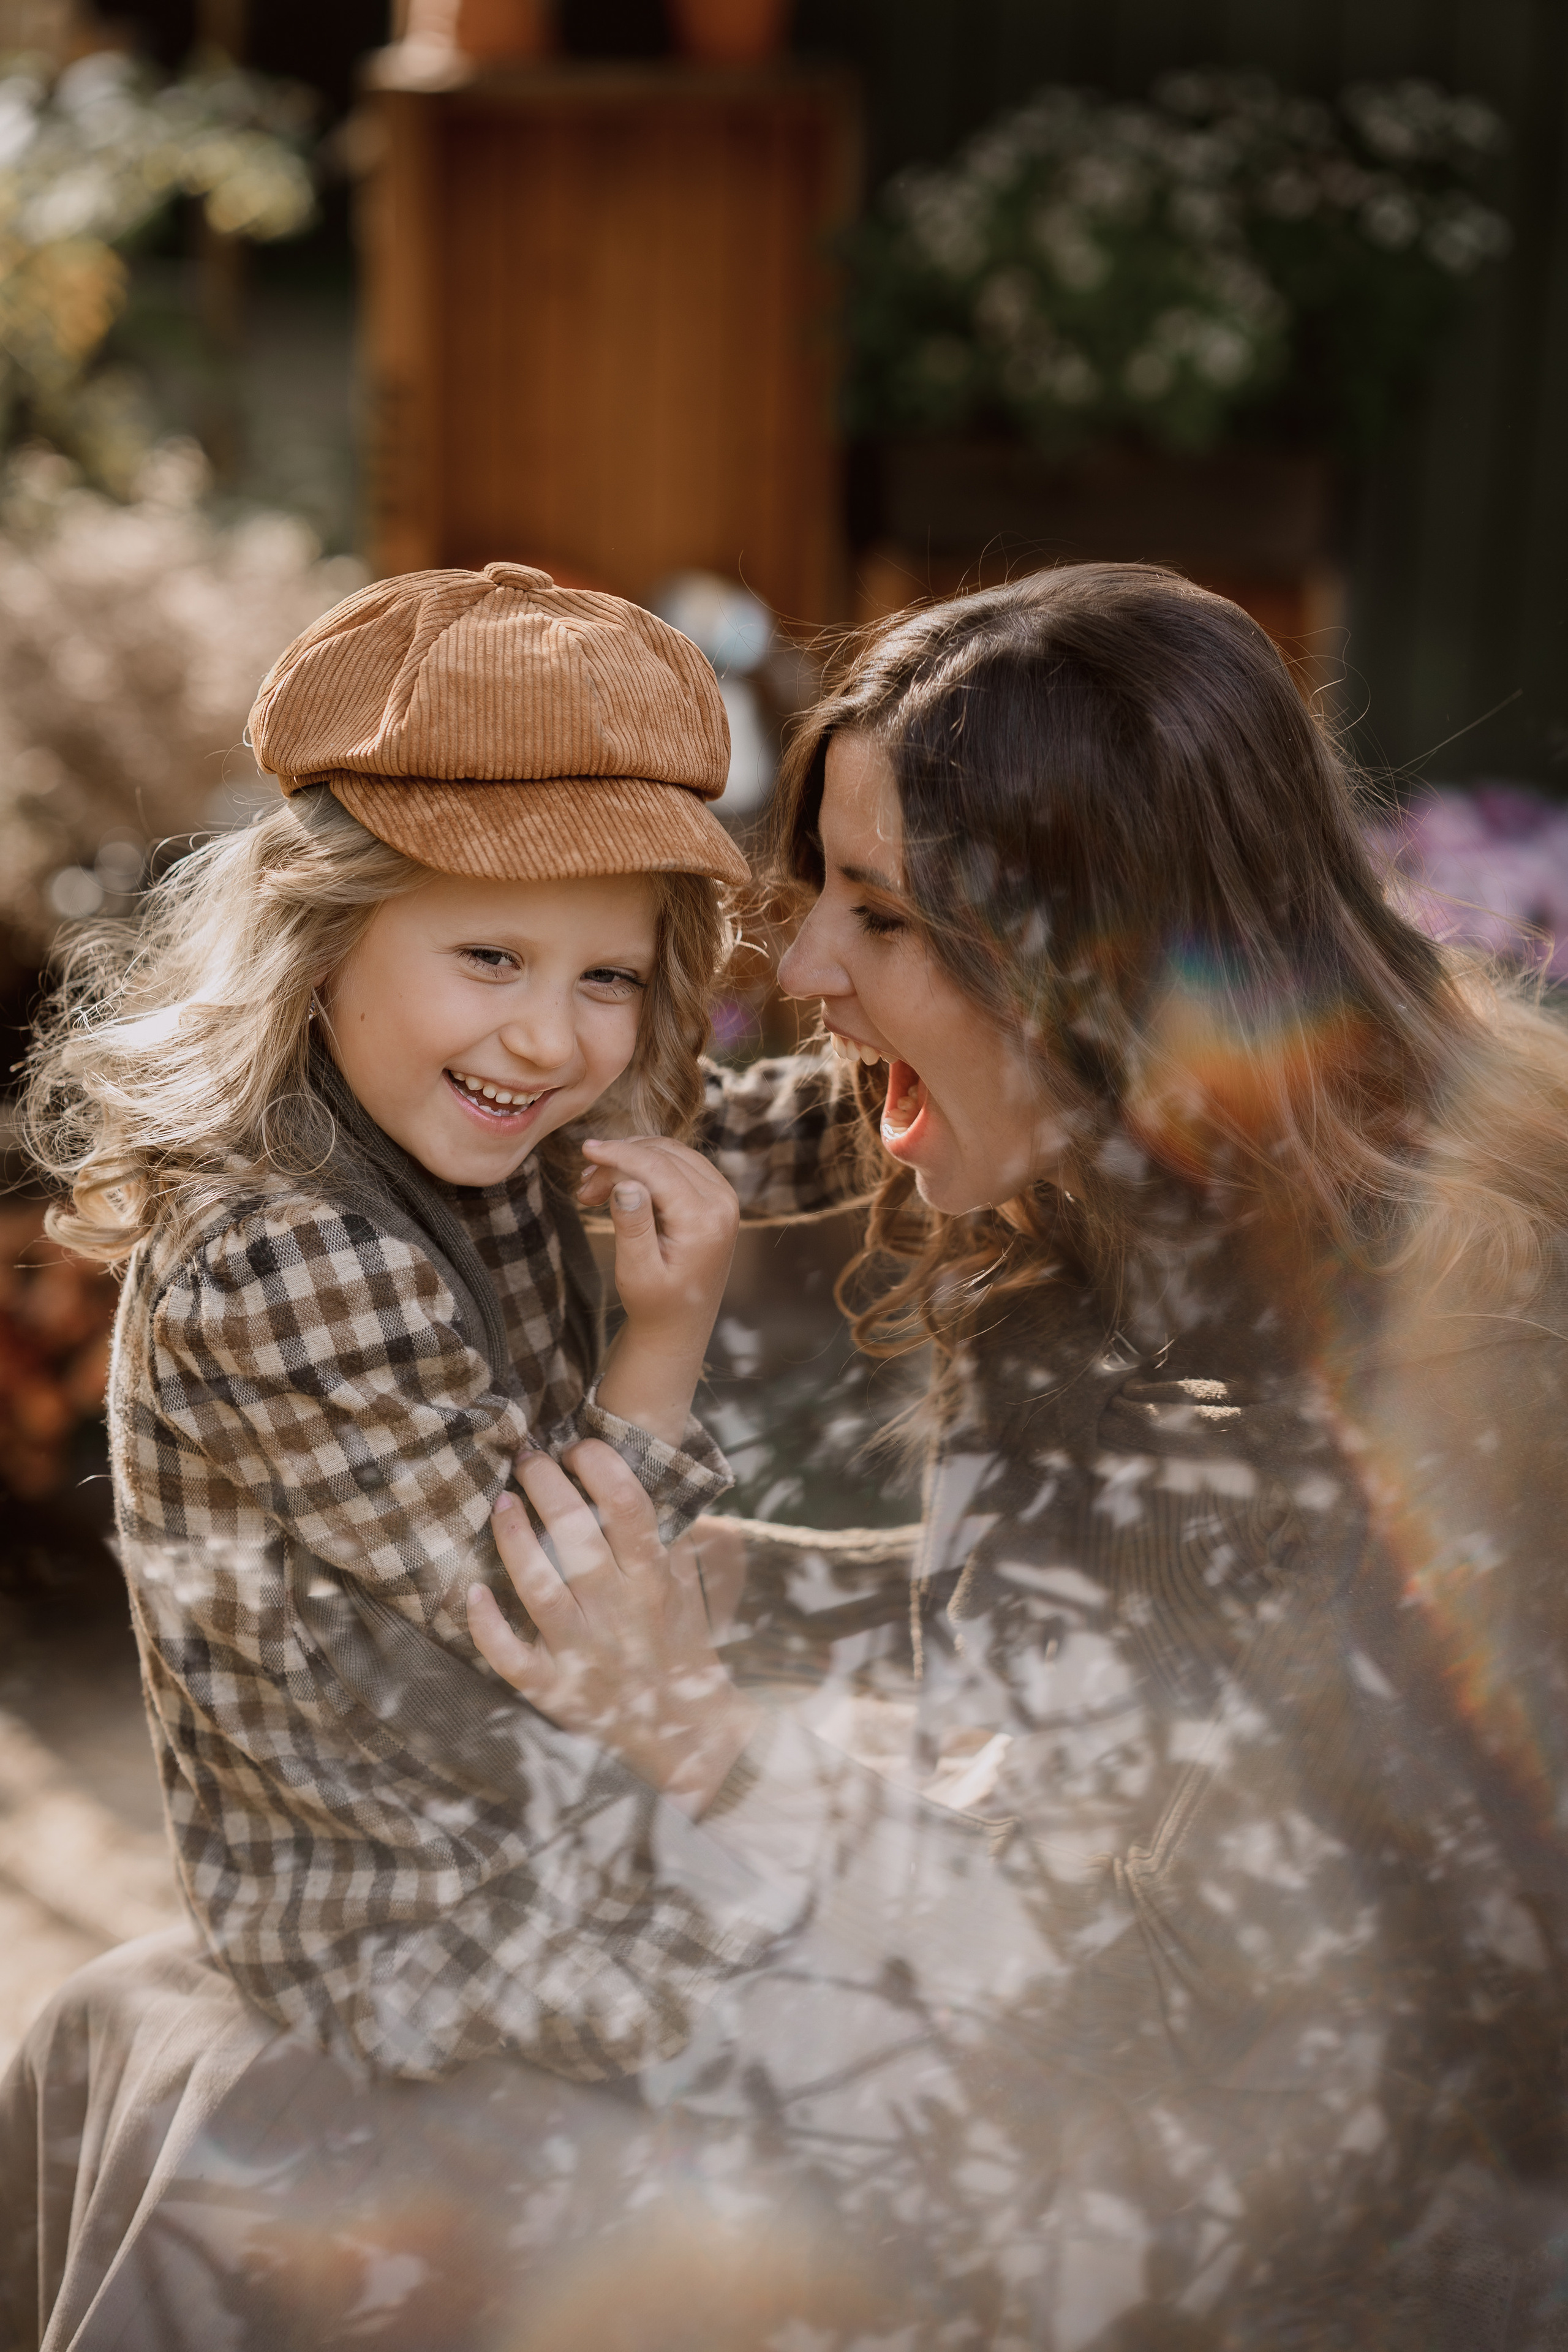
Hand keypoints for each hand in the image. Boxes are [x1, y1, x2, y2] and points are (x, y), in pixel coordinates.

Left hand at [467, 1442, 758, 1817]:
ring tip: (501, 1502)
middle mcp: (618, 1613)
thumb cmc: (688, 1654)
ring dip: (514, 1540)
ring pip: (538, 1587)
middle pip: (577, 1536)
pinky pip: (511, 1657)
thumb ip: (688, 1544)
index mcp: (655, 1583)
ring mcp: (583, 1652)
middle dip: (548, 1487)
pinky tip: (472, 1593)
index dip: (602, 1467)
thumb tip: (686, 1495)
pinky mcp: (554, 1690)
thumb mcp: (697, 1594)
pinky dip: (488, 1627)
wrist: (690, 1739)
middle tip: (529, 1458)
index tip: (582, 1446)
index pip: (630, 1508)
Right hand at [576, 1136, 739, 1445]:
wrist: (681, 1325)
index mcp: (704, 1220)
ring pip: (672, 1154)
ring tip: (594, 1187)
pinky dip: (647, 1165)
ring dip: (631, 1160)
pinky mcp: (717, 1196)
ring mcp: (723, 1196)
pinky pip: (680, 1163)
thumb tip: (626, 1183)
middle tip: (583, 1187)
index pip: (657, 1167)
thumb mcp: (637, 1273)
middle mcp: (722, 1202)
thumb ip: (632, 1227)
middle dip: (619, 1160)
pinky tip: (620, 1183)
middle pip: (664, 1155)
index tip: (585, 1150)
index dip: (618, 1154)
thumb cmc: (655, 1304)